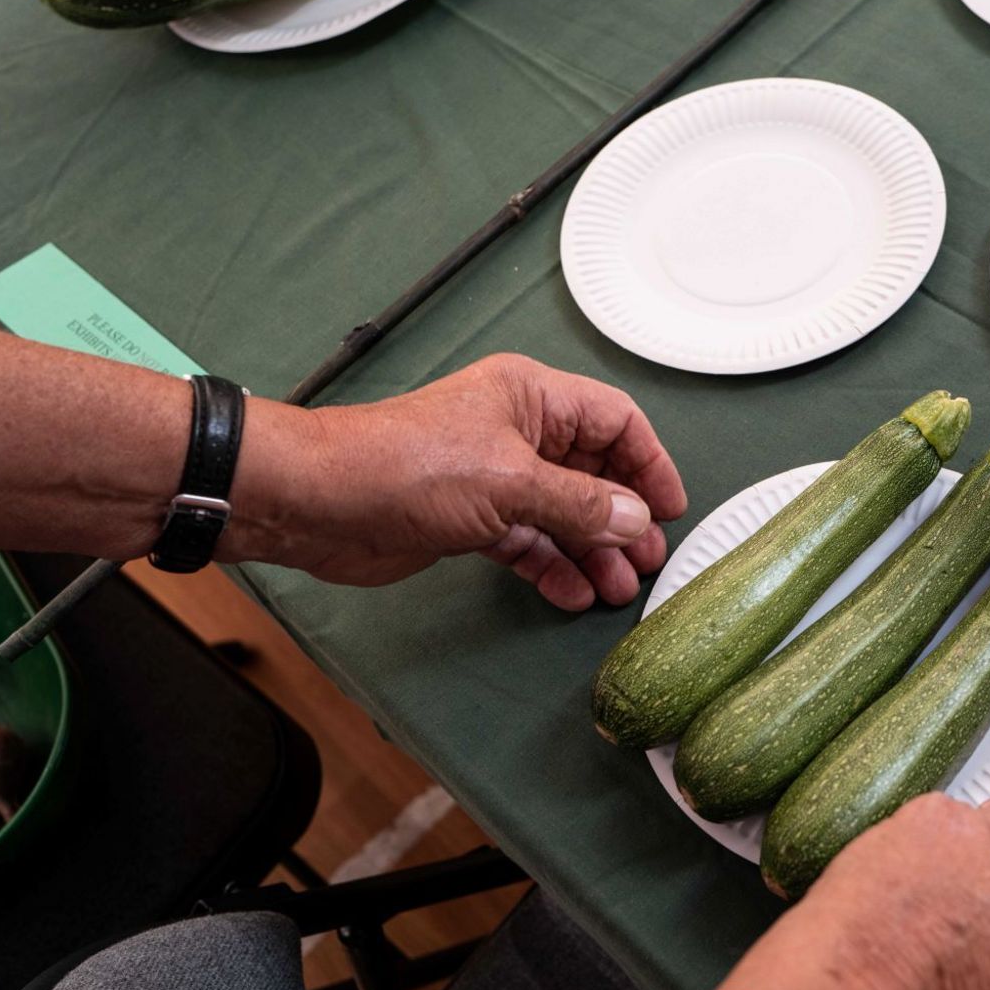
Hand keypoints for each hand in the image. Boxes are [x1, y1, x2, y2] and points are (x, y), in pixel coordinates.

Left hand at [228, 353, 686, 606]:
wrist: (319, 501)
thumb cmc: (403, 466)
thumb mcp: (509, 483)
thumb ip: (578, 504)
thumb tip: (634, 519)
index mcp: (531, 397)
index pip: (615, 421)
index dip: (648, 464)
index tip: (670, 509)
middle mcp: (517, 431)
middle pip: (592, 471)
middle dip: (621, 517)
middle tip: (646, 560)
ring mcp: (492, 477)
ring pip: (561, 512)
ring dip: (590, 550)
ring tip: (615, 588)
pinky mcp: (468, 519)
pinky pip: (526, 541)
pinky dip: (550, 565)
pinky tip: (571, 592)